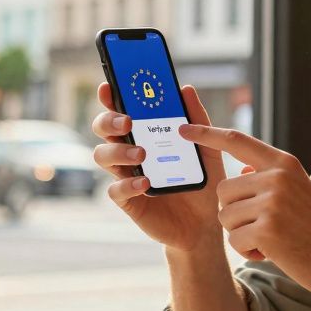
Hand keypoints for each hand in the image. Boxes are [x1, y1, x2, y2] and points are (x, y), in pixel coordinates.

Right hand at [91, 83, 224, 252]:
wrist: (207, 224)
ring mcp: (126, 176)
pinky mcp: (129, 202)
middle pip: (103, 129)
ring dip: (118, 151)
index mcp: (145, 134)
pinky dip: (127, 184)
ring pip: (102, 156)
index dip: (111, 97)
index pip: (121, 110)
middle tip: (128, 121)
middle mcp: (130, 152)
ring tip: (142, 154)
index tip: (109, 86)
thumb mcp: (208, 148)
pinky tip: (145, 183)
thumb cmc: (203, 182)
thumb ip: (198, 120)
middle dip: (109, 120)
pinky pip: (116, 190)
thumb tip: (185, 89)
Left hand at [178, 123, 310, 296]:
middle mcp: (276, 177)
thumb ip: (268, 179)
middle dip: (234, 213)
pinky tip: (272, 253)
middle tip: (263, 226)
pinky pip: (234, 240)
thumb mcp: (297, 191)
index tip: (183, 128)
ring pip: (225, 217)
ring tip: (271, 239)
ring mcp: (272, 202)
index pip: (236, 141)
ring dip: (240, 234)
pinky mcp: (267, 229)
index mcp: (282, 163)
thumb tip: (240, 172)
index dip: (206, 133)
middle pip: (222, 190)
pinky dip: (248, 251)